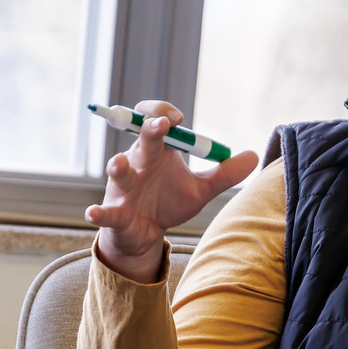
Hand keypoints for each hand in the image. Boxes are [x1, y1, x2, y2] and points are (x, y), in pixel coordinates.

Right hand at [85, 100, 257, 281]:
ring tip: (120, 163)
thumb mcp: (200, 190)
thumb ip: (224, 174)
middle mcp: (137, 163)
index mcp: (157, 152)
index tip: (179, 119)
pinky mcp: (115, 212)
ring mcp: (123, 188)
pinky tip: (93, 212)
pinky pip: (105, 211)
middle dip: (149, 131)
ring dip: (118, 166)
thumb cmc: (169, 203)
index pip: (156, 119)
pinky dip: (98, 212)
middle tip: (161, 124)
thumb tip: (254, 156)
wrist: (146, 234)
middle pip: (142, 141)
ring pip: (118, 172)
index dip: (164, 113)